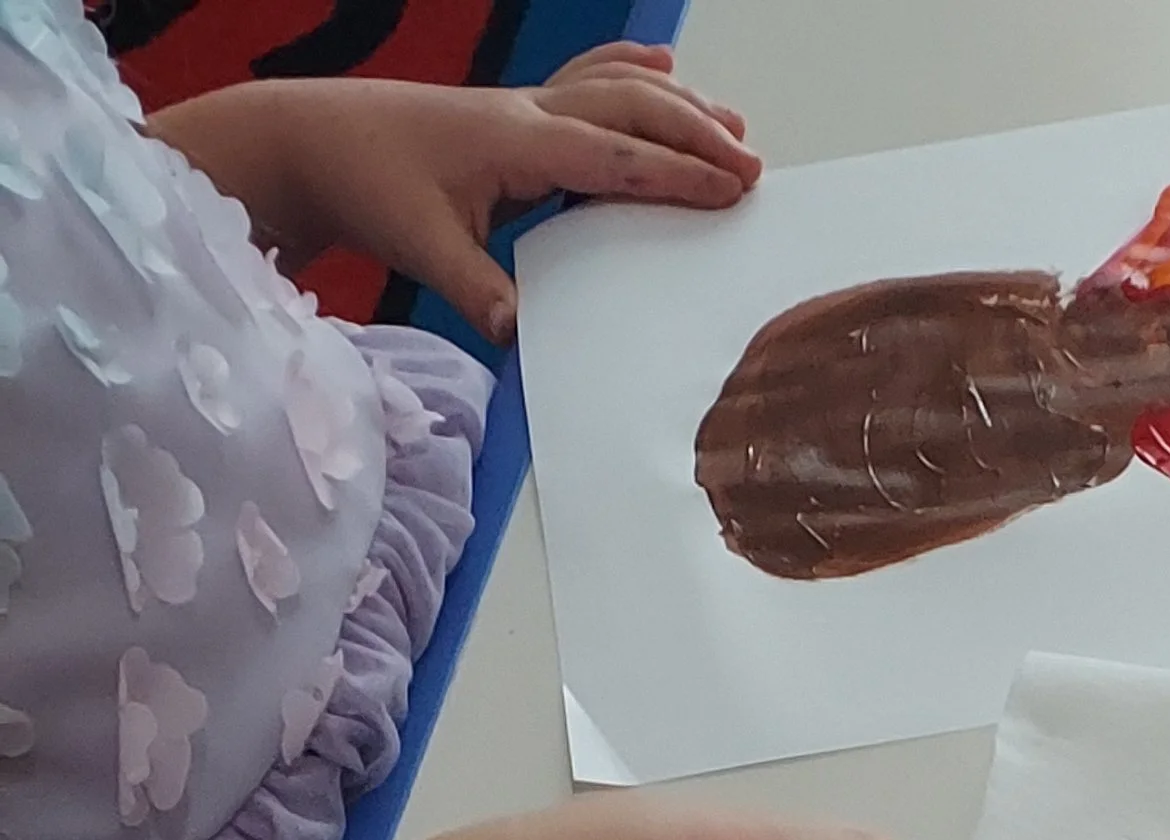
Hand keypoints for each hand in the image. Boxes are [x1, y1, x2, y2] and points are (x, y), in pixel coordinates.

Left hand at [154, 47, 757, 342]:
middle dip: (696, 136)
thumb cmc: (366, 184)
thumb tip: (520, 338)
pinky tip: (662, 70)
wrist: (315, 138)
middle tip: (752, 168)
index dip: (678, 173)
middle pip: (631, 109)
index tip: (732, 189)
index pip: (616, 156)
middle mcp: (526, 113)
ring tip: (732, 127)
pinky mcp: (510, 111)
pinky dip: (629, 73)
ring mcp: (520, 104)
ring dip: (678, 106)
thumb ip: (476, 292)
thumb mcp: (420, 248)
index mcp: (515, 143)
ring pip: (616, 89)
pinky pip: (584, 82)